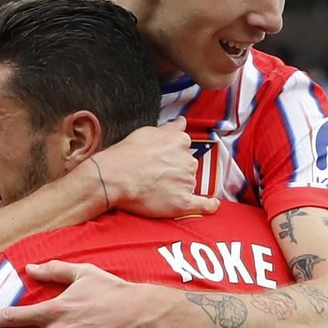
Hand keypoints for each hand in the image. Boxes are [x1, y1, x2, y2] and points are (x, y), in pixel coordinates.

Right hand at [93, 121, 217, 219]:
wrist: (116, 177)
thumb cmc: (128, 154)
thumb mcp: (148, 132)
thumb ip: (170, 128)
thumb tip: (183, 121)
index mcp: (181, 141)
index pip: (183, 147)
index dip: (172, 155)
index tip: (161, 160)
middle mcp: (188, 160)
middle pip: (187, 166)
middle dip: (176, 171)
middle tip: (155, 175)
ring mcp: (187, 182)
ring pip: (189, 183)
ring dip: (179, 186)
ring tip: (158, 189)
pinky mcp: (183, 202)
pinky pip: (203, 205)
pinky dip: (209, 205)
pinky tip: (212, 204)